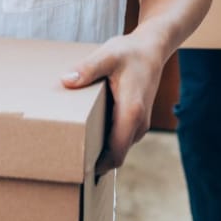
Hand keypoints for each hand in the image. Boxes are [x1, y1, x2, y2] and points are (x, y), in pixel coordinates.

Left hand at [62, 30, 170, 175]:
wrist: (153, 48)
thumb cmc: (130, 52)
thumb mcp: (107, 56)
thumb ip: (87, 69)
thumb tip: (66, 81)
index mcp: (132, 112)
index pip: (115, 153)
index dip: (97, 167)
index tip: (76, 173)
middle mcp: (138, 124)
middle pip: (115, 155)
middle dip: (95, 162)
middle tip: (67, 165)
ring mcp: (139, 124)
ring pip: (118, 149)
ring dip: (99, 152)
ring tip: (72, 150)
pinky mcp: (135, 121)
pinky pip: (119, 139)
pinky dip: (105, 141)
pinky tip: (86, 133)